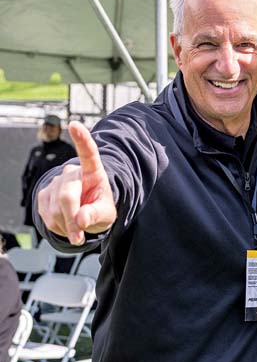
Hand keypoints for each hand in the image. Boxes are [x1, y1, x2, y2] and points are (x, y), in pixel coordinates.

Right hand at [36, 121, 116, 244]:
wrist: (86, 214)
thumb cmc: (101, 208)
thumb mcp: (107, 214)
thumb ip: (97, 215)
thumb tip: (81, 220)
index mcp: (94, 172)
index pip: (89, 154)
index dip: (82, 140)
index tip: (75, 125)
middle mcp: (73, 173)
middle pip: (66, 195)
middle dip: (71, 219)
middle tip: (79, 237)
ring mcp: (56, 182)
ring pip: (54, 208)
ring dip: (66, 225)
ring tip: (77, 228)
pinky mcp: (44, 194)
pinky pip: (46, 215)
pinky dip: (57, 226)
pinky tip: (66, 225)